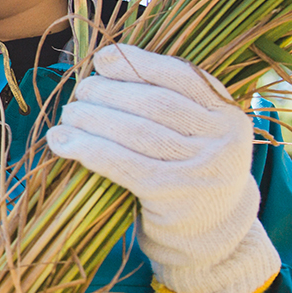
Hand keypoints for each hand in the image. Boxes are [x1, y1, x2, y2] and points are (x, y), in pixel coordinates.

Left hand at [44, 43, 281, 292]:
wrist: (210, 232)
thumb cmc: (189, 170)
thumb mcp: (196, 132)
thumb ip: (168, 98)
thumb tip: (105, 61)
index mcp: (229, 112)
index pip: (180, 75)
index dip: (137, 63)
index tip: (102, 60)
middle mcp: (223, 138)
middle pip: (153, 103)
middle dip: (108, 92)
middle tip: (79, 93)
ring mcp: (202, 168)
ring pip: (135, 131)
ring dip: (91, 119)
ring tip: (67, 117)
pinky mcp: (174, 195)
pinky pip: (123, 164)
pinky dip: (89, 149)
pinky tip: (63, 143)